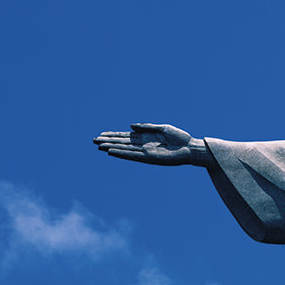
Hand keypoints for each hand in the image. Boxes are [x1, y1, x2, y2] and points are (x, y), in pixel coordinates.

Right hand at [93, 123, 209, 166]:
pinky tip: (112, 152)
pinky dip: (122, 153)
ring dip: (112, 148)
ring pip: (124, 149)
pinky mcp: (149, 158)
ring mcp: (145, 152)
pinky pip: (132, 156)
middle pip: (122, 142)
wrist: (191, 148)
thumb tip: (130, 126)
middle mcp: (143, 145)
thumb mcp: (162, 128)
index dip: (113, 135)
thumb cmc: (180, 138)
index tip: (101, 134)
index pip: (126, 136)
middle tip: (93, 140)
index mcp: (146, 137)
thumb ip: (146, 127)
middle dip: (108, 141)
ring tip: (99, 146)